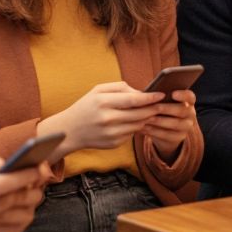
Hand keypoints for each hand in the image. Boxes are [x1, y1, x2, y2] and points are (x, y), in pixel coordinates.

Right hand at [37, 82, 165, 159]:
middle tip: (162, 104)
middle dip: (153, 109)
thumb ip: (120, 87)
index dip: (149, 98)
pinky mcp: (114, 143)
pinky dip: (135, 127)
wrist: (70, 131)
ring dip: (146, 118)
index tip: (161, 94)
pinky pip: (132, 134)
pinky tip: (134, 122)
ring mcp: (111, 133)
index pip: (133, 100)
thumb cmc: (86, 106)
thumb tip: (141, 92)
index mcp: (103, 102)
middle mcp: (108, 119)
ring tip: (150, 111)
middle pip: (139, 114)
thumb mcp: (98, 90)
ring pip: (138, 125)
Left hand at [142, 89, 197, 160]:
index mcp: (188, 101)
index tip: (173, 94)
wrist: (164, 129)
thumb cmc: (162, 109)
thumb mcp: (163, 101)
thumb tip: (148, 92)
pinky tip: (144, 127)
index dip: (183, 95)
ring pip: (175, 124)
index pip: (190, 96)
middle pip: (182, 110)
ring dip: (160, 121)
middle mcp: (190, 113)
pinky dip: (155, 131)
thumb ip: (160, 96)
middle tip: (154, 107)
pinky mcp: (179, 137)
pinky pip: (167, 135)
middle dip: (167, 108)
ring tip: (147, 118)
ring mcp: (186, 126)